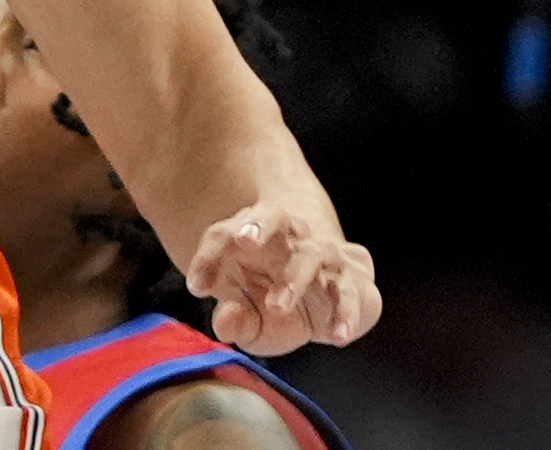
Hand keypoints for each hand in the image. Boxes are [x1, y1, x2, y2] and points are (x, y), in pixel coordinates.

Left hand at [186, 201, 381, 353]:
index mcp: (252, 237)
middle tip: (244, 242)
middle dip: (260, 224)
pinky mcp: (354, 281)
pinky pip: (351, 292)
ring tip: (276, 307)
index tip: (197, 287)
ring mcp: (324, 256)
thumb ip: (236, 319)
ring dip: (295, 278)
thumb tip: (225, 323)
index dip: (208, 257)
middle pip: (274, 214)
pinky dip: (346, 313)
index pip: (224, 234)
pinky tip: (336, 335)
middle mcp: (289, 238)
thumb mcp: (250, 318)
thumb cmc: (273, 305)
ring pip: (312, 253)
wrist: (326, 310)